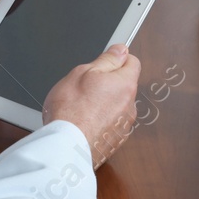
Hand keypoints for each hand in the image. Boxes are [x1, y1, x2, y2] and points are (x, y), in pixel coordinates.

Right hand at [42, 45, 141, 167]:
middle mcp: (130, 106)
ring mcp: (124, 126)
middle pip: (123, 85)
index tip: (104, 62)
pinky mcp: (116, 141)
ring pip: (116, 106)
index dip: (117, 59)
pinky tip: (82, 123)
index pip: (132, 62)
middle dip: (108, 83)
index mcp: (125, 85)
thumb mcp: (83, 72)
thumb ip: (107, 59)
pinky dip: (100, 121)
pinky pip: (110, 124)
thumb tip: (121, 50)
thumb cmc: (71, 110)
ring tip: (80, 108)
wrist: (66, 148)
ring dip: (103, 104)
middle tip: (85, 86)